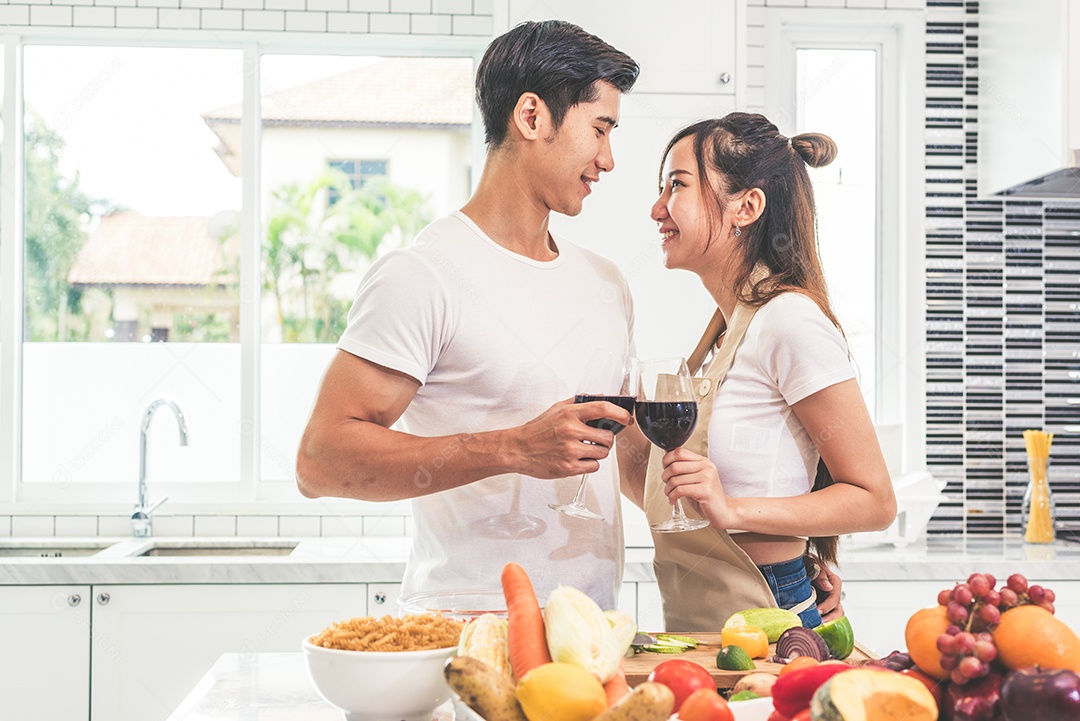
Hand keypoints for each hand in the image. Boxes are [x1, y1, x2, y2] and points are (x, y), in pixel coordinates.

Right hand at [511, 398, 632, 478]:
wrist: (518, 449)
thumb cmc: (537, 430)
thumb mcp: (556, 409)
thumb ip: (579, 403)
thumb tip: (601, 397)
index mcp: (569, 414)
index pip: (602, 409)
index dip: (620, 413)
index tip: (627, 418)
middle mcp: (571, 431)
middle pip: (608, 437)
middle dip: (605, 440)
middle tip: (596, 440)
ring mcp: (570, 450)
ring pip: (603, 453)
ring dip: (597, 453)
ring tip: (583, 450)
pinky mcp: (569, 467)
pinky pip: (594, 467)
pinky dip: (589, 464)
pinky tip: (577, 459)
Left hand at [659, 447, 732, 527]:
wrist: (723, 511)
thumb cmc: (707, 496)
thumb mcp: (695, 479)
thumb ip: (684, 470)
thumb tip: (666, 462)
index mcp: (703, 461)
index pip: (679, 452)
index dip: (667, 459)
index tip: (664, 468)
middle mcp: (706, 467)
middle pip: (675, 466)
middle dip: (665, 476)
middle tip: (666, 484)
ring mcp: (707, 478)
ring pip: (676, 480)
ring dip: (668, 489)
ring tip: (669, 494)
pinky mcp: (705, 490)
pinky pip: (680, 490)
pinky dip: (672, 496)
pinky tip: (673, 500)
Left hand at [808, 554, 844, 621]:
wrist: (794, 565)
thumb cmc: (804, 561)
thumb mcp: (811, 563)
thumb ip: (819, 574)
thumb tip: (828, 587)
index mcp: (833, 582)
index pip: (835, 598)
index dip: (827, 606)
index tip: (818, 611)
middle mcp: (833, 593)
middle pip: (838, 611)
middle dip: (829, 619)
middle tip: (818, 623)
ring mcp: (827, 601)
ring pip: (833, 616)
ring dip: (826, 622)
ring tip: (815, 626)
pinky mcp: (820, 606)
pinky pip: (824, 617)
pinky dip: (820, 621)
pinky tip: (811, 624)